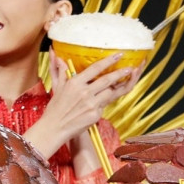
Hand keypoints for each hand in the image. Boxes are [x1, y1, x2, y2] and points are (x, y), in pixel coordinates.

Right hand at [22, 50, 143, 162]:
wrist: (54, 128)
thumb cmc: (55, 107)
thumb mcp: (57, 86)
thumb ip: (60, 70)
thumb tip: (56, 55)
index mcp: (75, 83)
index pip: (95, 68)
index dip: (109, 60)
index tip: (118, 55)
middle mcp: (84, 92)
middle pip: (107, 80)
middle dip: (121, 73)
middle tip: (130, 68)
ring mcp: (91, 104)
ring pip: (109, 93)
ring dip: (112, 90)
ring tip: (116, 86)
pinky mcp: (95, 115)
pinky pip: (104, 106)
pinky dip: (102, 104)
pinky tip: (96, 105)